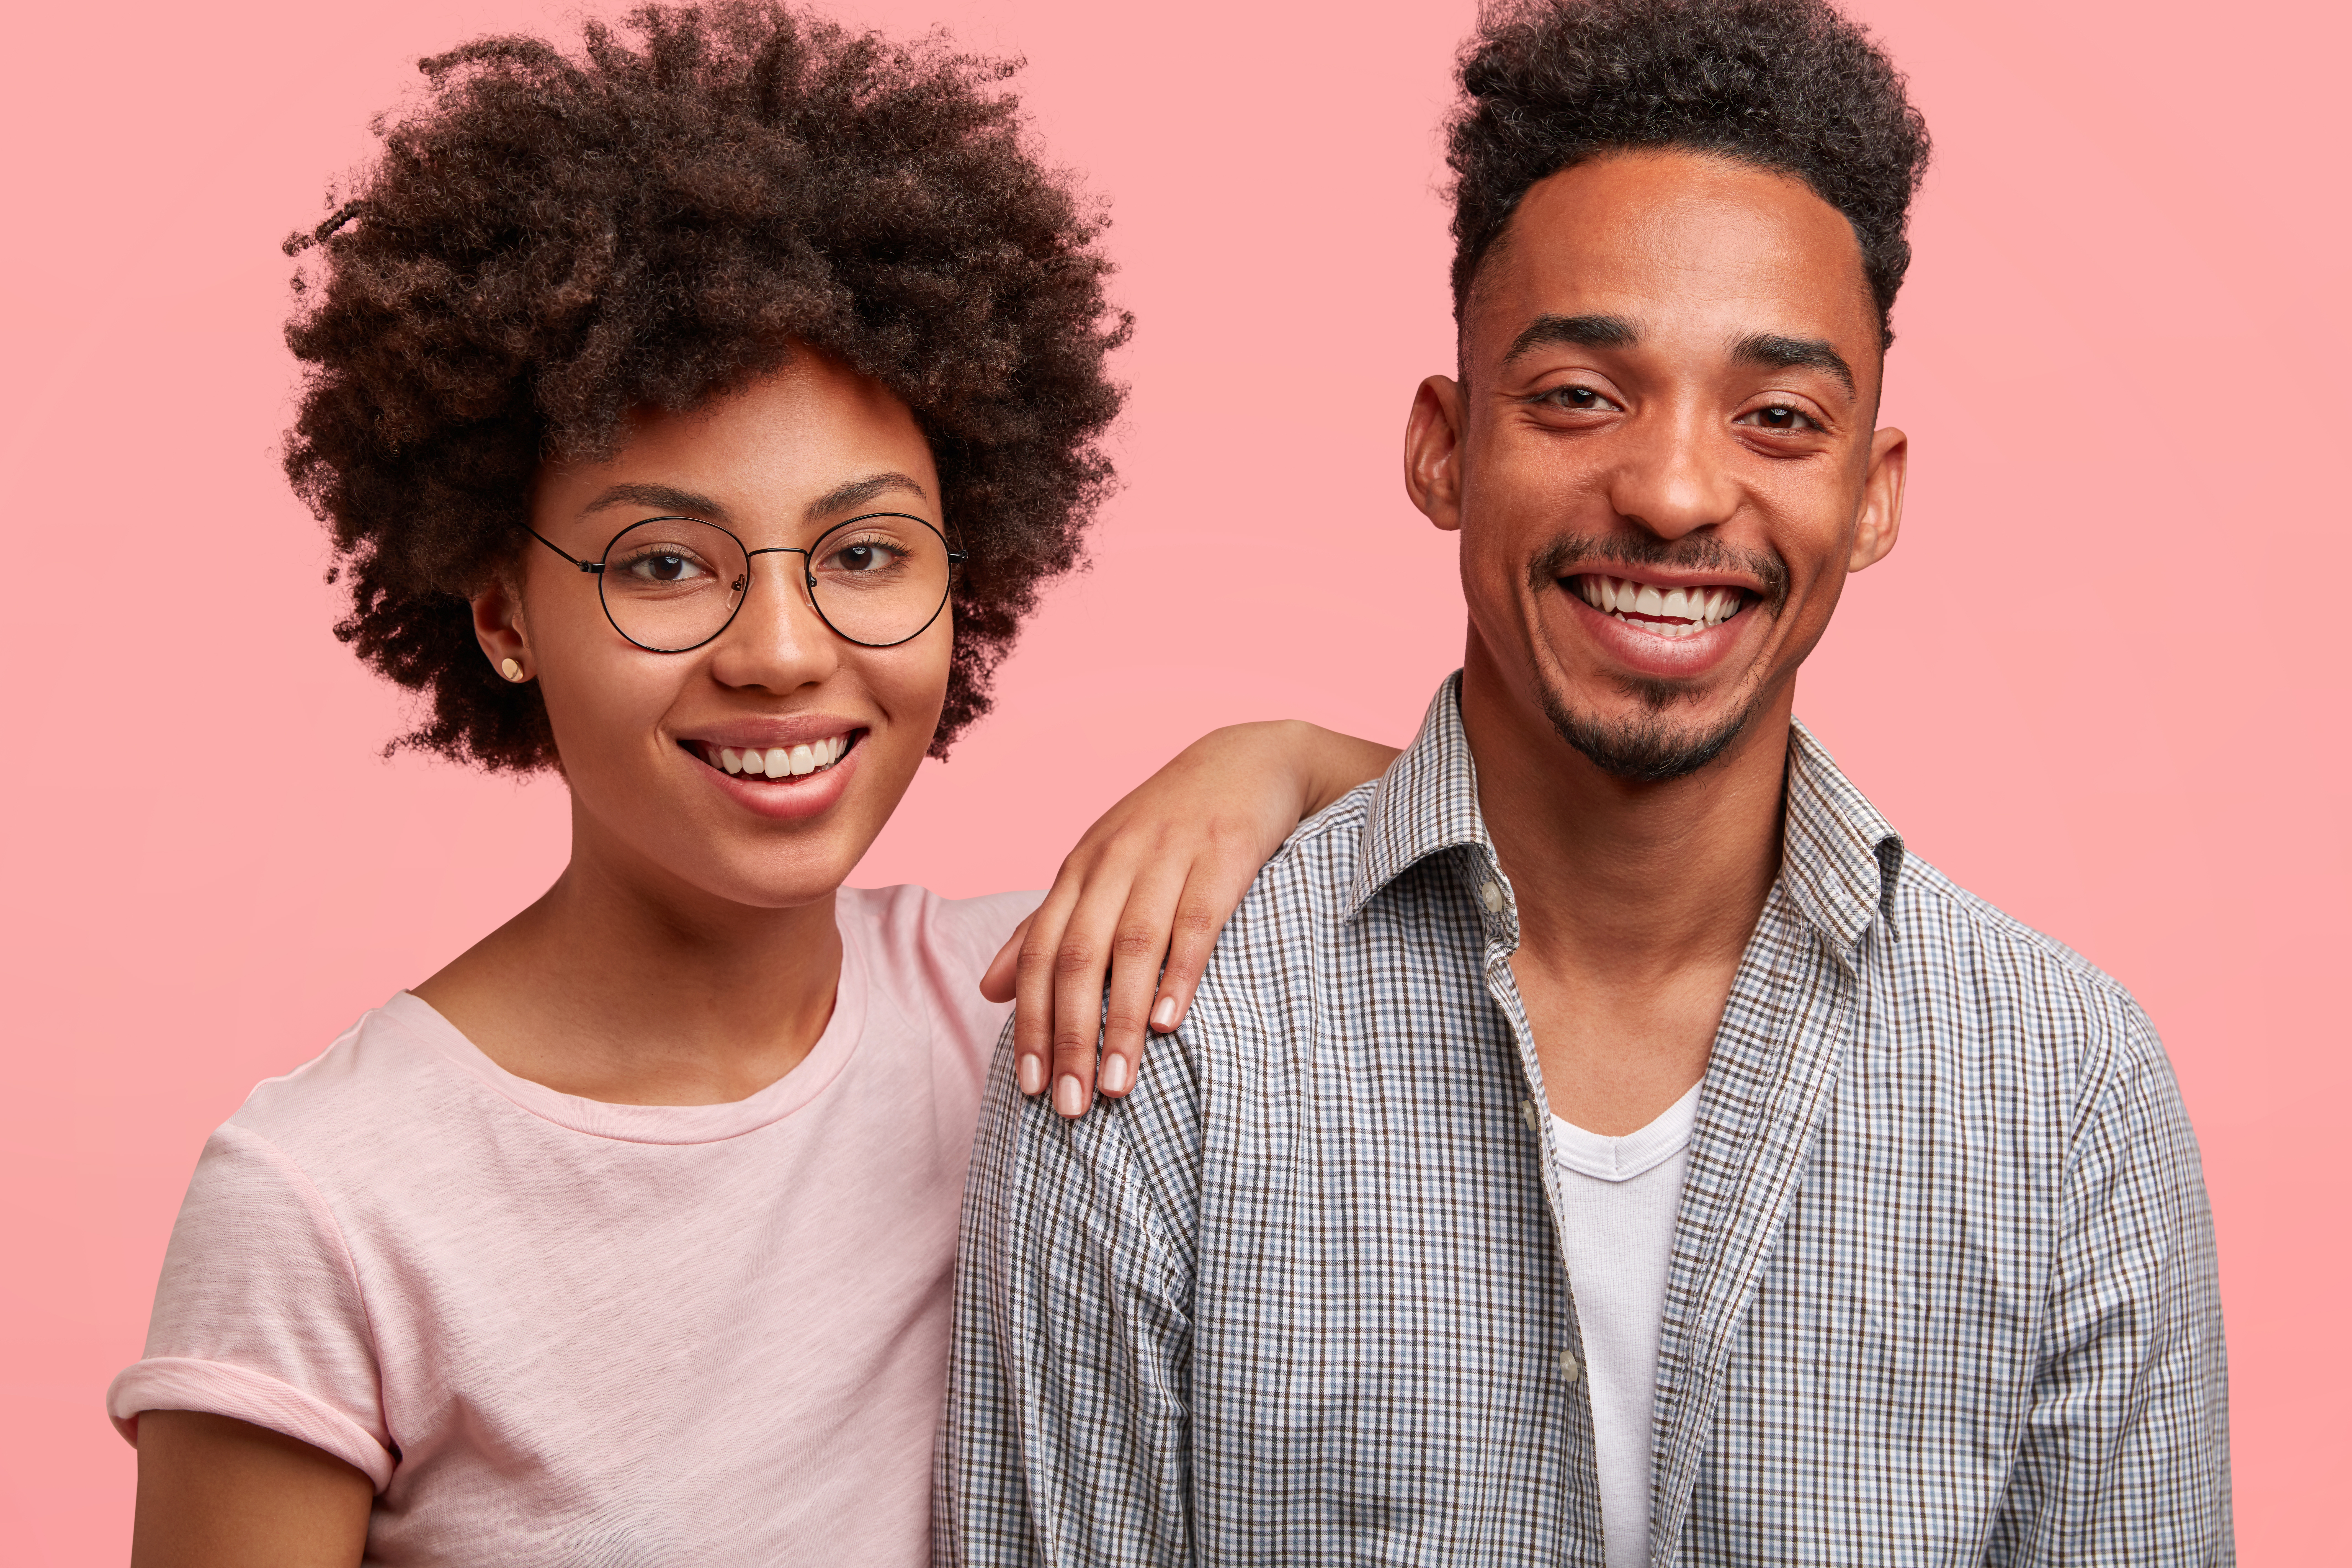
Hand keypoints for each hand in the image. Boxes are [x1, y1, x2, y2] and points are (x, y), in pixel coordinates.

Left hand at [981, 721, 1396, 1116]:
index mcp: (1081, 869)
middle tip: (1069, 1105)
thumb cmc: (1168, 826)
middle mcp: (1116, 862)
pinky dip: (1179, 974)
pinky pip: (1196, 923)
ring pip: (1132, 948)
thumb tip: (989, 988)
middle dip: (1068, 1036)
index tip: (1028, 1086)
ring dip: (1120, 1022)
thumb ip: (1047, 927)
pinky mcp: (1223, 857)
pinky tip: (1169, 1024)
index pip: (1039, 952)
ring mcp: (1169, 858)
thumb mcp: (1100, 867)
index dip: (1029, 1020)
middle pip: (1077, 957)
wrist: (1248, 761)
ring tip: (1117, 1086)